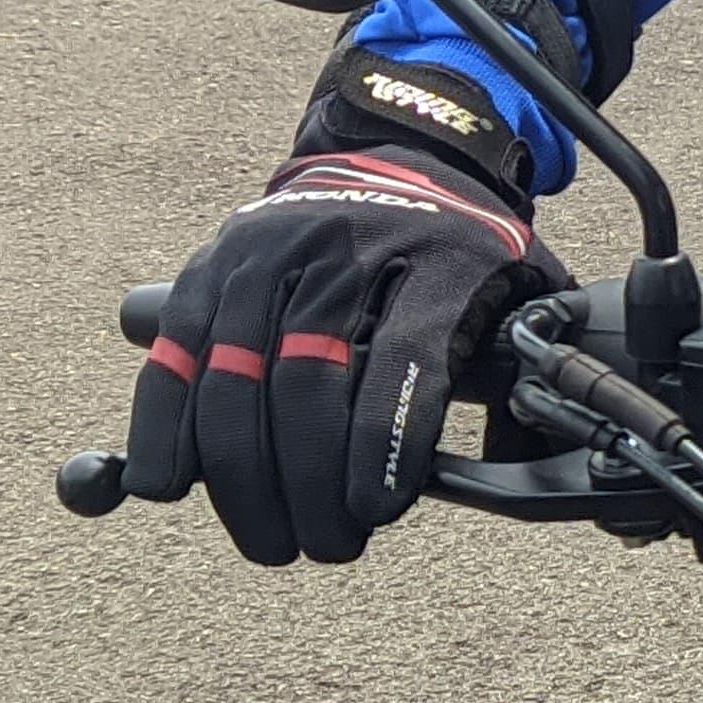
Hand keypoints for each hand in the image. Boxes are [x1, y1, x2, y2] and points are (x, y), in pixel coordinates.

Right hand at [123, 147, 566, 564]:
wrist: (402, 156)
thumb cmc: (464, 251)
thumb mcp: (523, 289)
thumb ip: (527, 371)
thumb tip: (539, 465)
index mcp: (438, 257)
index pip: (405, 354)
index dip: (384, 439)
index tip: (375, 509)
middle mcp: (345, 248)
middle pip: (308, 376)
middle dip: (309, 481)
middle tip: (329, 546)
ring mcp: (268, 254)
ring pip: (235, 375)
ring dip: (243, 476)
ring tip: (272, 541)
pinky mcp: (211, 266)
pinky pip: (175, 353)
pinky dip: (163, 423)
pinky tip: (167, 483)